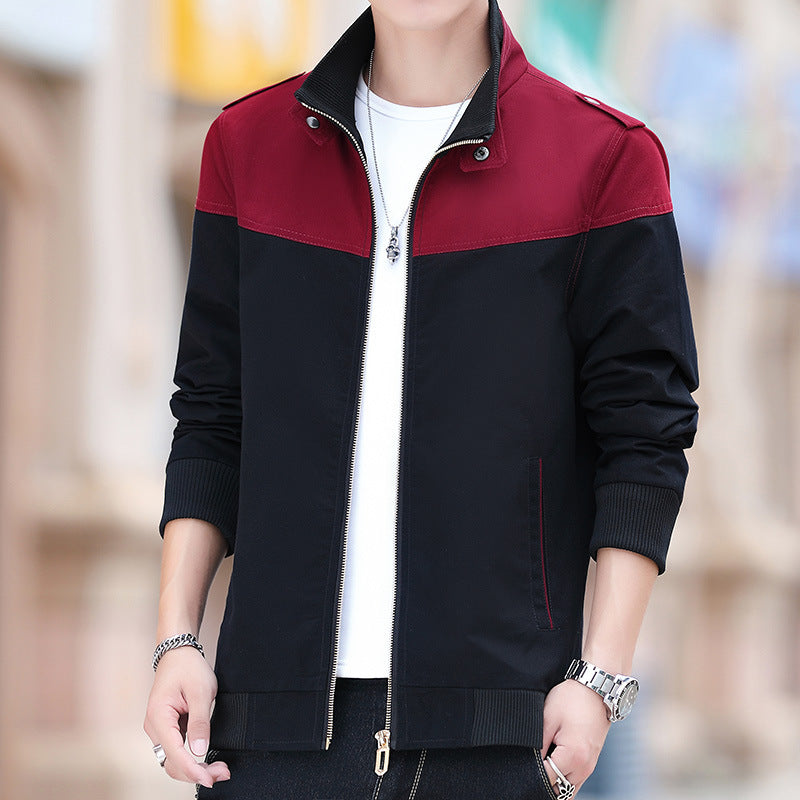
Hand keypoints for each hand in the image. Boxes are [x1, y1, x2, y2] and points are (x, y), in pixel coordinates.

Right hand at [143, 646, 230, 786]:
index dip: (192, 770)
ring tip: (219, 768)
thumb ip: (200, 722)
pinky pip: (177, 749)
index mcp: (159, 717)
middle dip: (195, 773)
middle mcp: (154, 726)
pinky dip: (192, 758)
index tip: (210, 778)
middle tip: (221, 774)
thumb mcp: (200, 692)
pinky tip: (208, 758)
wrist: (178, 653)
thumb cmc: (188, 667)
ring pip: (174, 759)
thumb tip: (199, 751)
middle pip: (172, 762)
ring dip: (194, 768)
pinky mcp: (167, 728)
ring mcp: (159, 728)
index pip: (174, 753)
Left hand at [539, 678, 610, 795]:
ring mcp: (590, 767)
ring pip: (567, 789)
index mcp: (573, 757)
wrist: (596, 690)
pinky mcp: (591, 763)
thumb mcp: (548, 718)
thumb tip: (528, 764)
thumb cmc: (571, 699)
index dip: (531, 773)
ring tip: (543, 760)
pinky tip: (553, 760)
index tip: (523, 763)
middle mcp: (584, 768)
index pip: (547, 779)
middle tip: (532, 763)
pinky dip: (563, 776)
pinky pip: (574, 780)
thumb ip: (537, 745)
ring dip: (554, 780)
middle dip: (543, 779)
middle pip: (558, 790)